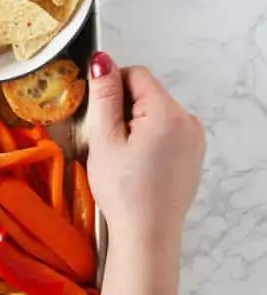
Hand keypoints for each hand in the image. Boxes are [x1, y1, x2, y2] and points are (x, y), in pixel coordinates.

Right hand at [85, 53, 204, 251]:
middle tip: (108, 143)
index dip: (111, 89)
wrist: (147, 233)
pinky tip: (137, 165)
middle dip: (124, 110)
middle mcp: (189, 121)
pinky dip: (148, 140)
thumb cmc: (123, 190)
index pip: (136, 74)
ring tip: (122, 157)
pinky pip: (166, 132)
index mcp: (168, 112)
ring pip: (156, 113)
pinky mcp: (193, 155)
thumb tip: (102, 61)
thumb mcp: (105, 139)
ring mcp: (195, 139)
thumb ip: (105, 96)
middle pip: (148, 94)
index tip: (99, 116)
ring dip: (135, 125)